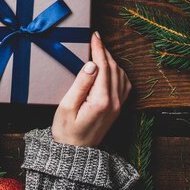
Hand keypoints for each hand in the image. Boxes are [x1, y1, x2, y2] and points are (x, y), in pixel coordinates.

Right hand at [52, 32, 131, 146]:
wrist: (74, 154)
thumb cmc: (66, 131)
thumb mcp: (67, 107)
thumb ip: (81, 84)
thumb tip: (92, 64)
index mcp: (101, 101)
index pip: (103, 67)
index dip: (99, 49)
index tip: (94, 35)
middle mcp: (114, 102)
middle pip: (113, 69)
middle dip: (105, 51)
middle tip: (96, 38)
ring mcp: (118, 106)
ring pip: (121, 75)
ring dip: (112, 60)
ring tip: (100, 50)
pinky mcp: (117, 109)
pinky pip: (123, 85)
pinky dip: (118, 72)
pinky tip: (109, 68)